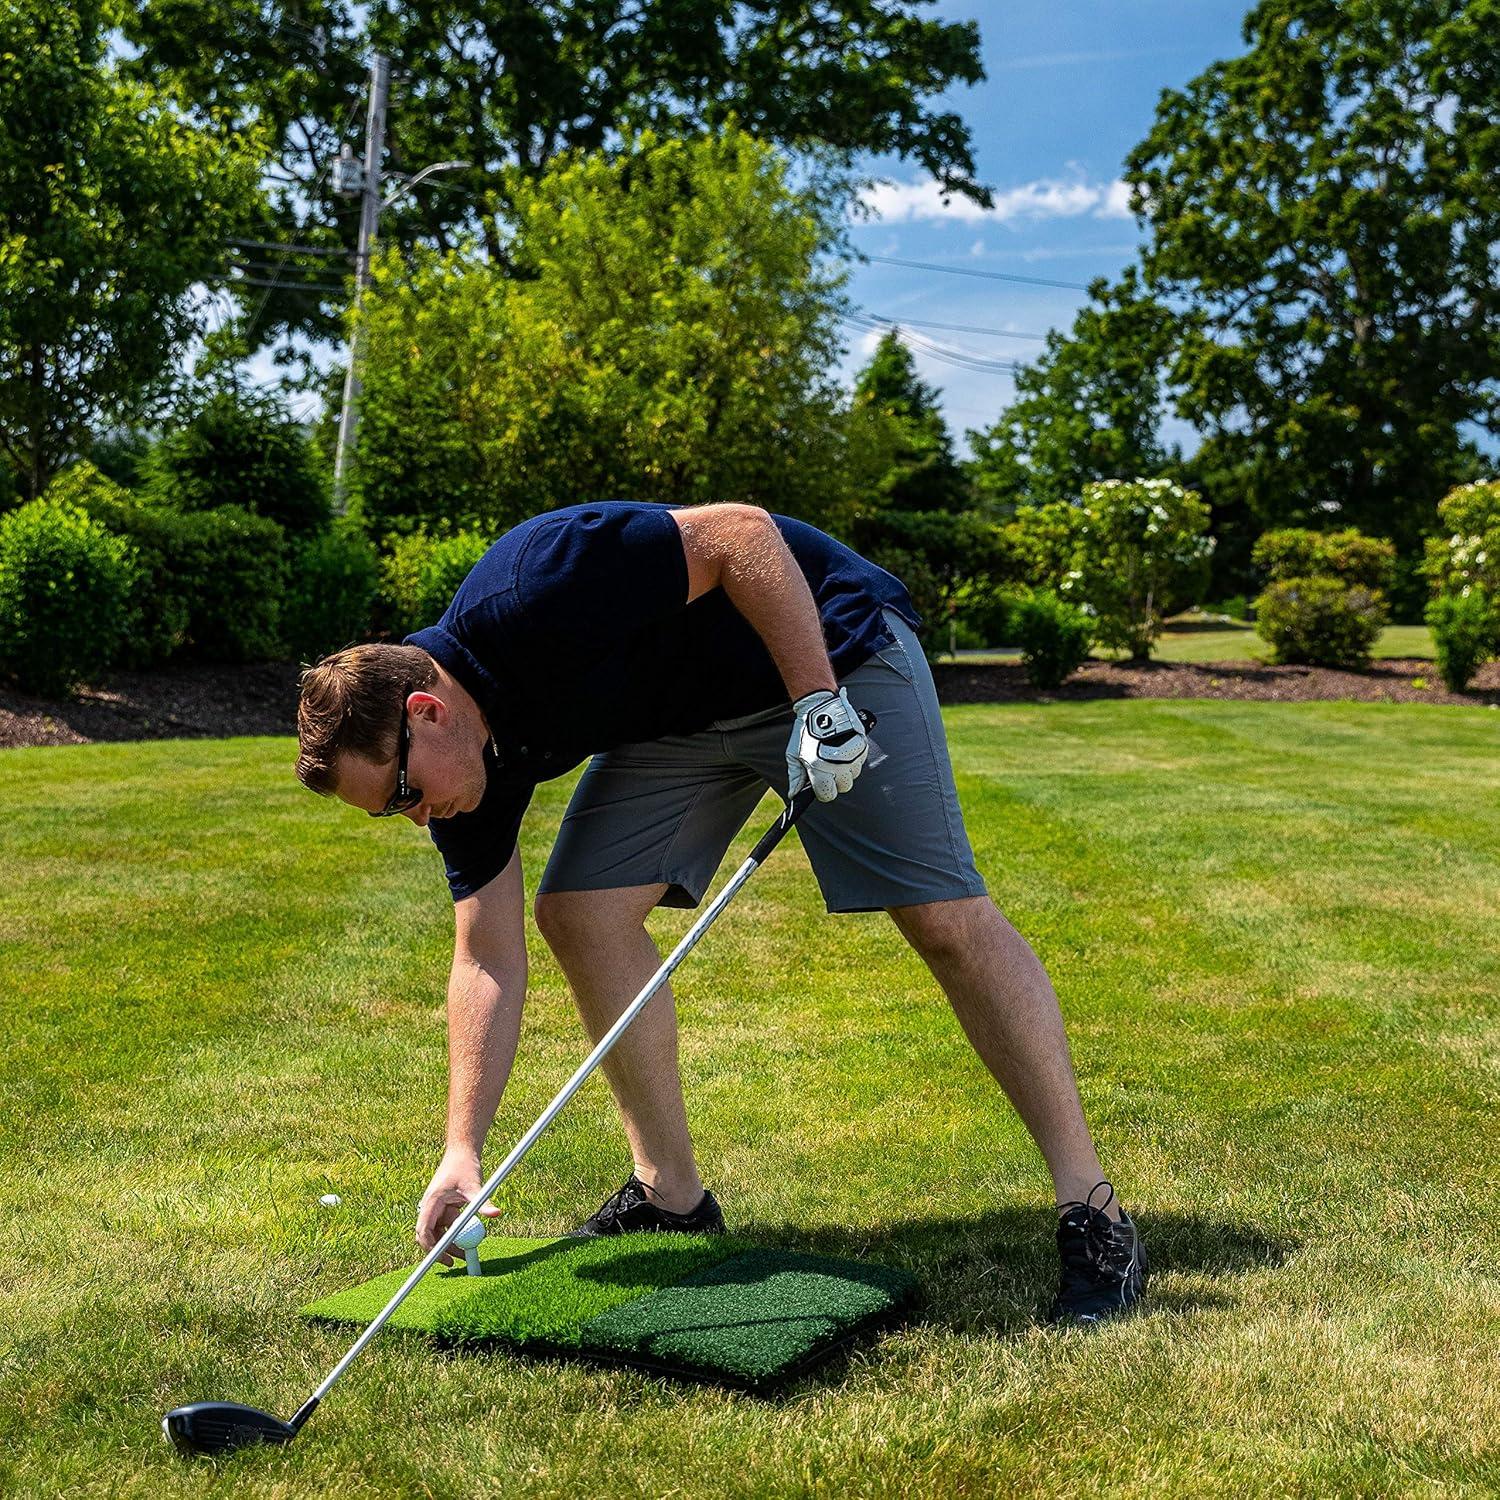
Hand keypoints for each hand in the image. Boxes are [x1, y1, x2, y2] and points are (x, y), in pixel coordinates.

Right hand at [415, 1152, 501, 1266]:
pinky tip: (471, 1237)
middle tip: (456, 1263)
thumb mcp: (474, 1185)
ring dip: (452, 1243)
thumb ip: (483, 1203)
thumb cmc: (464, 1166)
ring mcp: (437, 1208)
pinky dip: (458, 1233)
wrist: (463, 1151)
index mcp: (432, 1202)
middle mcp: (431, 1207)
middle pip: (430, 1236)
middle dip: (442, 1250)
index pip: (424, 1231)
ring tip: (468, 1253)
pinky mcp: (445, 1207)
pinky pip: (449, 1226)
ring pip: (441, 1233)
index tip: (444, 1259)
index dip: (431, 1247)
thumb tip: (496, 1214)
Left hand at [786, 686, 868, 801]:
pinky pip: (860, 762)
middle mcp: (838, 764)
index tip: (819, 784)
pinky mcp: (862, 746)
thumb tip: (794, 794)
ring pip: (853, 775)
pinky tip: (844, 748)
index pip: (828, 795)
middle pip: (843, 787)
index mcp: (820, 767)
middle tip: (827, 768)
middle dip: (835, 781)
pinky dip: (853, 759)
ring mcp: (852, 755)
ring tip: (835, 754)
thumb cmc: (805, 730)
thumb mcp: (794, 754)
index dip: (823, 791)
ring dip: (846, 770)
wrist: (821, 706)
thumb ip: (795, 777)